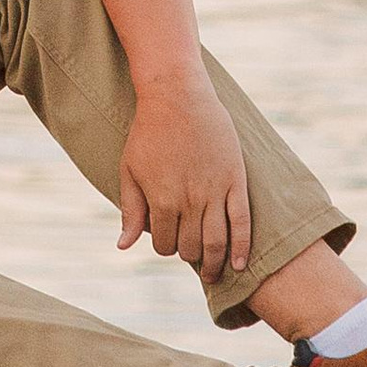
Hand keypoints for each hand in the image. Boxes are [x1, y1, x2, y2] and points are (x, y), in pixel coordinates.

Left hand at [117, 70, 250, 283]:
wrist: (176, 94)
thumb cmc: (148, 131)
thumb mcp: (130, 169)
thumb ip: (130, 210)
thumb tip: (123, 246)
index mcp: (161, 199)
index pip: (165, 245)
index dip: (165, 247)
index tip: (168, 241)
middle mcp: (189, 201)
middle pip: (191, 247)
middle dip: (188, 254)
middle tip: (190, 252)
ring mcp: (214, 192)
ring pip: (216, 242)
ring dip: (214, 263)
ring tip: (212, 272)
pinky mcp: (234, 180)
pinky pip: (242, 223)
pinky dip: (242, 247)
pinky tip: (240, 264)